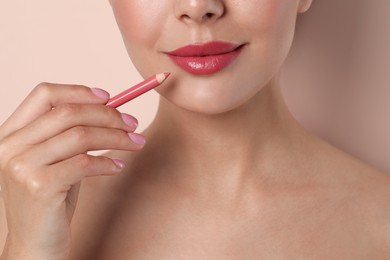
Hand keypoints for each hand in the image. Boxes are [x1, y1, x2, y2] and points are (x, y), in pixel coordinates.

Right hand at [0, 83, 144, 258]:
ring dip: (117, 137)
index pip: (44, 94)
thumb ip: (72, 135)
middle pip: (68, 113)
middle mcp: (10, 146)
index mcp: (12, 134)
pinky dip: (108, 162)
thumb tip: (110, 108)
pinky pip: (85, 163)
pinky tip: (119, 166)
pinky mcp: (38, 187)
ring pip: (81, 136)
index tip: (109, 97)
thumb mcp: (57, 160)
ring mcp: (21, 166)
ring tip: (136, 142)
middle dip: (108, 115)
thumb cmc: (50, 200)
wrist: (34, 245)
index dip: (79, 91)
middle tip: (133, 123)